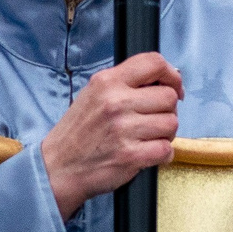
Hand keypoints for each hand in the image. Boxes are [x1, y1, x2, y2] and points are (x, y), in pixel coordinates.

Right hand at [40, 52, 182, 220]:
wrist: (58, 168)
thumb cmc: (78, 134)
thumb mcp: (93, 95)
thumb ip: (125, 84)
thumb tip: (165, 80)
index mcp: (107, 82)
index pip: (154, 63)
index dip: (172, 75)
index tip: (175, 87)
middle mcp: (115, 102)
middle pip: (169, 97)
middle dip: (168, 110)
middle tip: (154, 120)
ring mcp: (124, 129)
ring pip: (172, 124)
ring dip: (165, 134)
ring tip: (147, 138)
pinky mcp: (131, 156)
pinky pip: (166, 150)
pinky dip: (162, 155)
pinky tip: (147, 154)